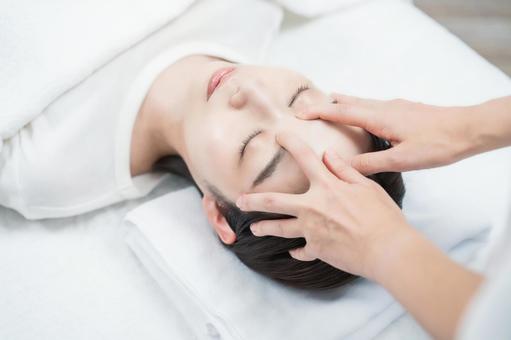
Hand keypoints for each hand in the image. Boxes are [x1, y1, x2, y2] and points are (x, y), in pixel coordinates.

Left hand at [235, 132, 414, 279]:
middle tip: (239, 201)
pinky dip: (297, 251)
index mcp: (327, 187)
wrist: (387, 250)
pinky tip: (292, 251)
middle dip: (253, 201)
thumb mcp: (366, 186)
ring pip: (280, 229)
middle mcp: (312, 207)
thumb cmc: (382, 217)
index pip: (304, 158)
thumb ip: (344, 170)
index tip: (278, 135)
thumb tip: (327, 154)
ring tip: (254, 229)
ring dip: (264, 228)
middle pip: (274, 202)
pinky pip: (301, 251)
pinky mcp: (317, 250)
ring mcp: (311, 230)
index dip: (290, 143)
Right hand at [298, 93, 477, 174]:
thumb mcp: (402, 160)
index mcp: (379, 117)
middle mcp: (384, 107)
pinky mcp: (404, 109)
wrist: (468, 129)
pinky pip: (373, 105)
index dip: (318, 112)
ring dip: (343, 105)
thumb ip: (370, 162)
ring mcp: (395, 106)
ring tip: (330, 108)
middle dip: (327, 104)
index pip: (341, 111)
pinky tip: (364, 119)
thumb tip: (341, 166)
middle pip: (348, 101)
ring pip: (361, 102)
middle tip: (309, 109)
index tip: (299, 113)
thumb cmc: (437, 145)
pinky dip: (359, 108)